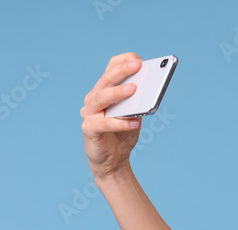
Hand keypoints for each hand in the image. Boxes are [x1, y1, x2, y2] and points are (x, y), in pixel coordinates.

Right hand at [80, 53, 143, 180]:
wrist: (113, 161)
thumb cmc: (123, 134)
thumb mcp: (134, 115)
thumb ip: (138, 103)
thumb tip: (149, 89)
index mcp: (104, 91)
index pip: (109, 69)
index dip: (122, 63)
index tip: (138, 59)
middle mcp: (93, 99)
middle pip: (105, 81)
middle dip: (122, 71)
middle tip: (137, 65)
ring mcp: (89, 113)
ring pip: (101, 98)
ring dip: (117, 92)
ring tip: (133, 89)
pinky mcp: (89, 129)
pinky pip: (104, 124)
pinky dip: (120, 123)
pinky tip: (135, 122)